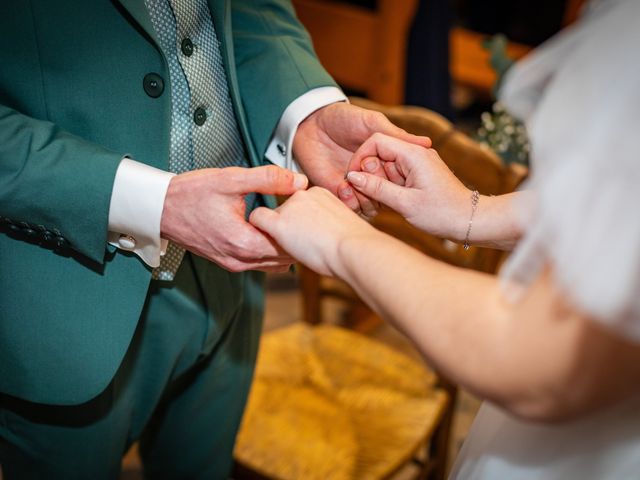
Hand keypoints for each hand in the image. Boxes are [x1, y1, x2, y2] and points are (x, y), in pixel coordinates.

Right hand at [160, 165, 307, 271]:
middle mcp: (239, 260)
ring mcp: (234, 264)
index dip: (299, 228)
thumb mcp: (231, 179)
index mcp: (243, 243)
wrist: (160, 209)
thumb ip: (268, 179)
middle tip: (302, 217)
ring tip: (287, 223)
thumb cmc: (190, 195)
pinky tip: (271, 230)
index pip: (287, 245)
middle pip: (283, 257)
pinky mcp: (229, 262)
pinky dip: (270, 249)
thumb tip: (298, 181)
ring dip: (282, 245)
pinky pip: (259, 261)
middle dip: (294, 238)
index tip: (304, 212)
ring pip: (273, 262)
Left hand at [249, 187, 374, 276]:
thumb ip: (327, 222)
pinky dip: (259, 228)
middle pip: (285, 209)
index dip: (300, 219)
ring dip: (278, 231)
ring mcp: (290, 208)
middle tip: (303, 243)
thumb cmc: (353, 245)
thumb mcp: (342, 225)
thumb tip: (321, 231)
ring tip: (298, 248)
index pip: (300, 203)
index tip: (306, 230)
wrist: (353, 249)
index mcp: (320, 194)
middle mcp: (303, 195)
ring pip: (273, 216)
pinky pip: (258, 219)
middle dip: (289, 225)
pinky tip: (268, 240)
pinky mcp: (279, 223)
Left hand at [293, 102, 430, 218]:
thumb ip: (396, 135)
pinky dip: (349, 202)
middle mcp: (374, 178)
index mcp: (386, 162)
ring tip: (354, 183)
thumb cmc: (342, 118)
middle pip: (388, 198)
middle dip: (382, 190)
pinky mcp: (338, 194)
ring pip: (371, 207)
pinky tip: (343, 187)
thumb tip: (427, 143)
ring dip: (366, 198)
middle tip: (370, 175)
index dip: (399, 179)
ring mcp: (357, 187)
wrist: (310, 124)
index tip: (391, 169)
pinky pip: (350, 209)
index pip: (402, 181)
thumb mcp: (371, 122)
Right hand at [345, 133, 471, 240]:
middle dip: (371, 174)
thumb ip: (376, 188)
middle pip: (380, 153)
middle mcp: (416, 153)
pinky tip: (394, 203)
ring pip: (387, 165)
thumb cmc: (442, 213)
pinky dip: (390, 187)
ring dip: (380, 183)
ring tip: (388, 203)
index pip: (376, 141)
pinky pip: (397, 174)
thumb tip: (353, 177)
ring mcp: (419, 163)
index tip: (354, 178)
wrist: (471, 221)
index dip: (360, 157)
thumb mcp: (404, 203)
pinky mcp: (420, 174)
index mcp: (413, 154)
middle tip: (375, 196)